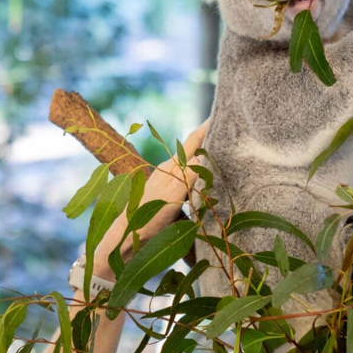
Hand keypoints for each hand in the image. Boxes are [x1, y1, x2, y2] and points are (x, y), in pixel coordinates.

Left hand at [93, 119, 208, 276]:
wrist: (125, 238)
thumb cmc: (147, 217)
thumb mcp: (172, 194)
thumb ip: (189, 175)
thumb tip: (204, 155)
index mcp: (171, 166)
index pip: (193, 140)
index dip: (208, 127)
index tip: (222, 113)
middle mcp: (169, 171)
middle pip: (193, 149)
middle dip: (209, 139)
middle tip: (227, 130)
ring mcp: (167, 183)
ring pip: (190, 165)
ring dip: (204, 157)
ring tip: (221, 152)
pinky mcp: (167, 197)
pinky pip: (187, 180)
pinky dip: (199, 176)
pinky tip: (204, 182)